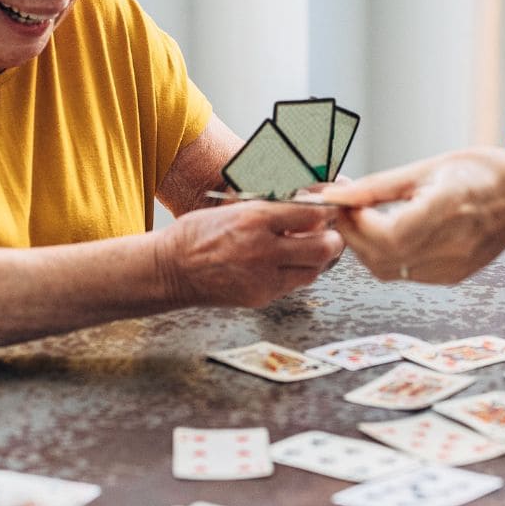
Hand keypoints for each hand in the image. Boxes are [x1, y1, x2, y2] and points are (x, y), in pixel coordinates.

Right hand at [156, 202, 342, 307]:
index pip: (312, 213)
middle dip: (333, 239)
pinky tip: (288, 265)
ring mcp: (264, 277)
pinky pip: (294, 286)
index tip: (334, 209)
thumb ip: (273, 210)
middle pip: (324, 246)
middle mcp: (264, 249)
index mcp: (256, 219)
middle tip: (330, 233)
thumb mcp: (235, 208)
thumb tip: (309, 208)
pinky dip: (297, 274)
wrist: (170, 269)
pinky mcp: (261, 297)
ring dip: (318, 260)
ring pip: (315, 270)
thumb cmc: (198, 234)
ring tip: (309, 250)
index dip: (329, 211)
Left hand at [315, 149, 504, 283]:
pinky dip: (388, 256)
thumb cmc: (481, 172)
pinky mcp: (454, 276)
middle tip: (347, 210)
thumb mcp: (428, 167)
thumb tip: (338, 195)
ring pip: (389, 271)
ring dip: (367, 248)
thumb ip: (379, 186)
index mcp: (449, 207)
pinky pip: (406, 274)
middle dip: (353, 236)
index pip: (389, 235)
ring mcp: (455, 266)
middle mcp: (454, 244)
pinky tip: (389, 232)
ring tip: (365, 219)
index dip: (357, 225)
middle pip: (383, 258)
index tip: (345, 203)